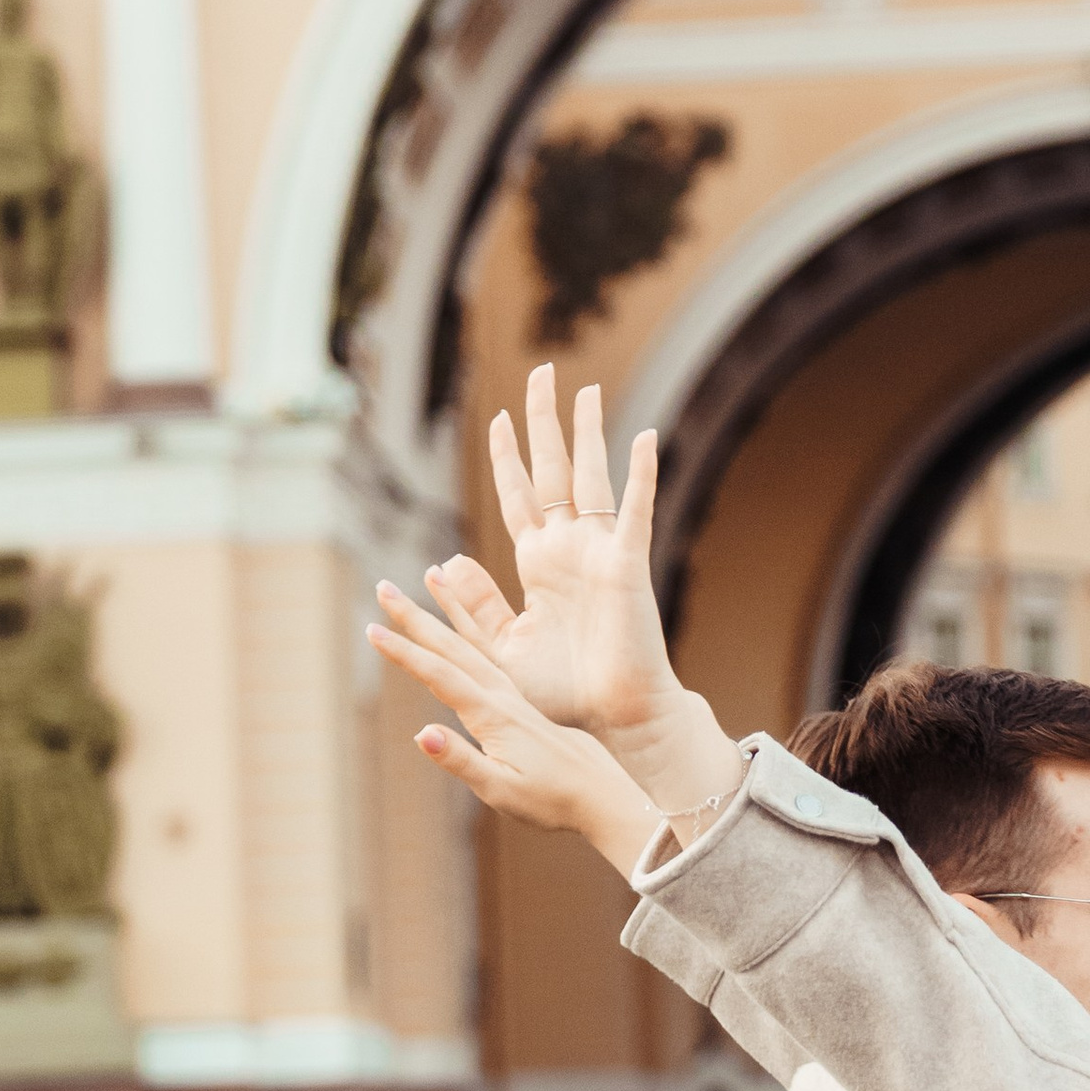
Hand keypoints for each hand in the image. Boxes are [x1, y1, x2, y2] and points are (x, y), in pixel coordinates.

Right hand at [368, 580, 655, 871]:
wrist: (609, 799)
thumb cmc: (554, 803)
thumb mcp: (502, 790)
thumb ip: (461, 759)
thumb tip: (420, 732)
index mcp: (495, 716)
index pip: (440, 677)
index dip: (405, 654)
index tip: (372, 629)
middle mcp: (505, 699)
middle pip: (453, 649)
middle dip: (415, 619)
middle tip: (382, 588)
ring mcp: (518, 701)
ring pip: (473, 648)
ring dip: (444, 616)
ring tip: (428, 579)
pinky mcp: (528, 708)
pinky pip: (492, 660)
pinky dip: (470, 639)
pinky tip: (462, 638)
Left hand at [428, 364, 738, 817]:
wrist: (610, 717)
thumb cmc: (563, 693)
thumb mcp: (505, 645)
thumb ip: (477, 604)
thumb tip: (443, 563)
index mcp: (539, 564)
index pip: (520, 495)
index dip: (509, 456)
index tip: (498, 417)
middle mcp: (569, 548)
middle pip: (554, 470)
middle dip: (545, 422)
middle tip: (542, 372)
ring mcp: (600, 551)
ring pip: (592, 477)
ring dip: (589, 433)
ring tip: (584, 390)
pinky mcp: (627, 564)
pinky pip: (635, 510)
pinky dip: (642, 474)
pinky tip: (646, 437)